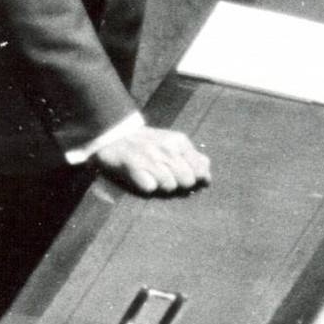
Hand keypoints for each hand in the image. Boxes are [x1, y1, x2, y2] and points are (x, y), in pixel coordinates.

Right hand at [93, 126, 210, 194]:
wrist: (115, 135)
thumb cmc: (148, 143)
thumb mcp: (174, 144)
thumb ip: (193, 158)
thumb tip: (208, 176)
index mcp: (180, 141)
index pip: (200, 170)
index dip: (194, 178)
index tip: (182, 175)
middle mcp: (167, 148)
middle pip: (187, 180)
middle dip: (178, 183)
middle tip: (164, 174)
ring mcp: (151, 156)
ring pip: (169, 185)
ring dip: (161, 185)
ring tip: (151, 174)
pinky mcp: (134, 166)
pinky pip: (150, 188)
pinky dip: (146, 186)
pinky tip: (141, 176)